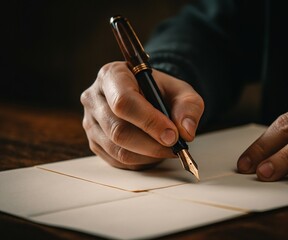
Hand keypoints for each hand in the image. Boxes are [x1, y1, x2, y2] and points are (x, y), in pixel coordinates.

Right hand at [80, 61, 203, 169]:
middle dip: (151, 144)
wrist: (147, 97)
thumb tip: (185, 131)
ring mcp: (91, 122)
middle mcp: (94, 98)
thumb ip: (189, 106)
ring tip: (166, 149)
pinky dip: (140, 161)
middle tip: (175, 147)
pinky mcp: (94, 142)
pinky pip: (117, 160)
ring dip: (148, 155)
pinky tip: (153, 152)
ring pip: (117, 149)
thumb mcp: (181, 91)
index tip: (172, 134)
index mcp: (112, 75)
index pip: (123, 101)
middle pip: (118, 130)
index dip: (149, 121)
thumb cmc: (160, 91)